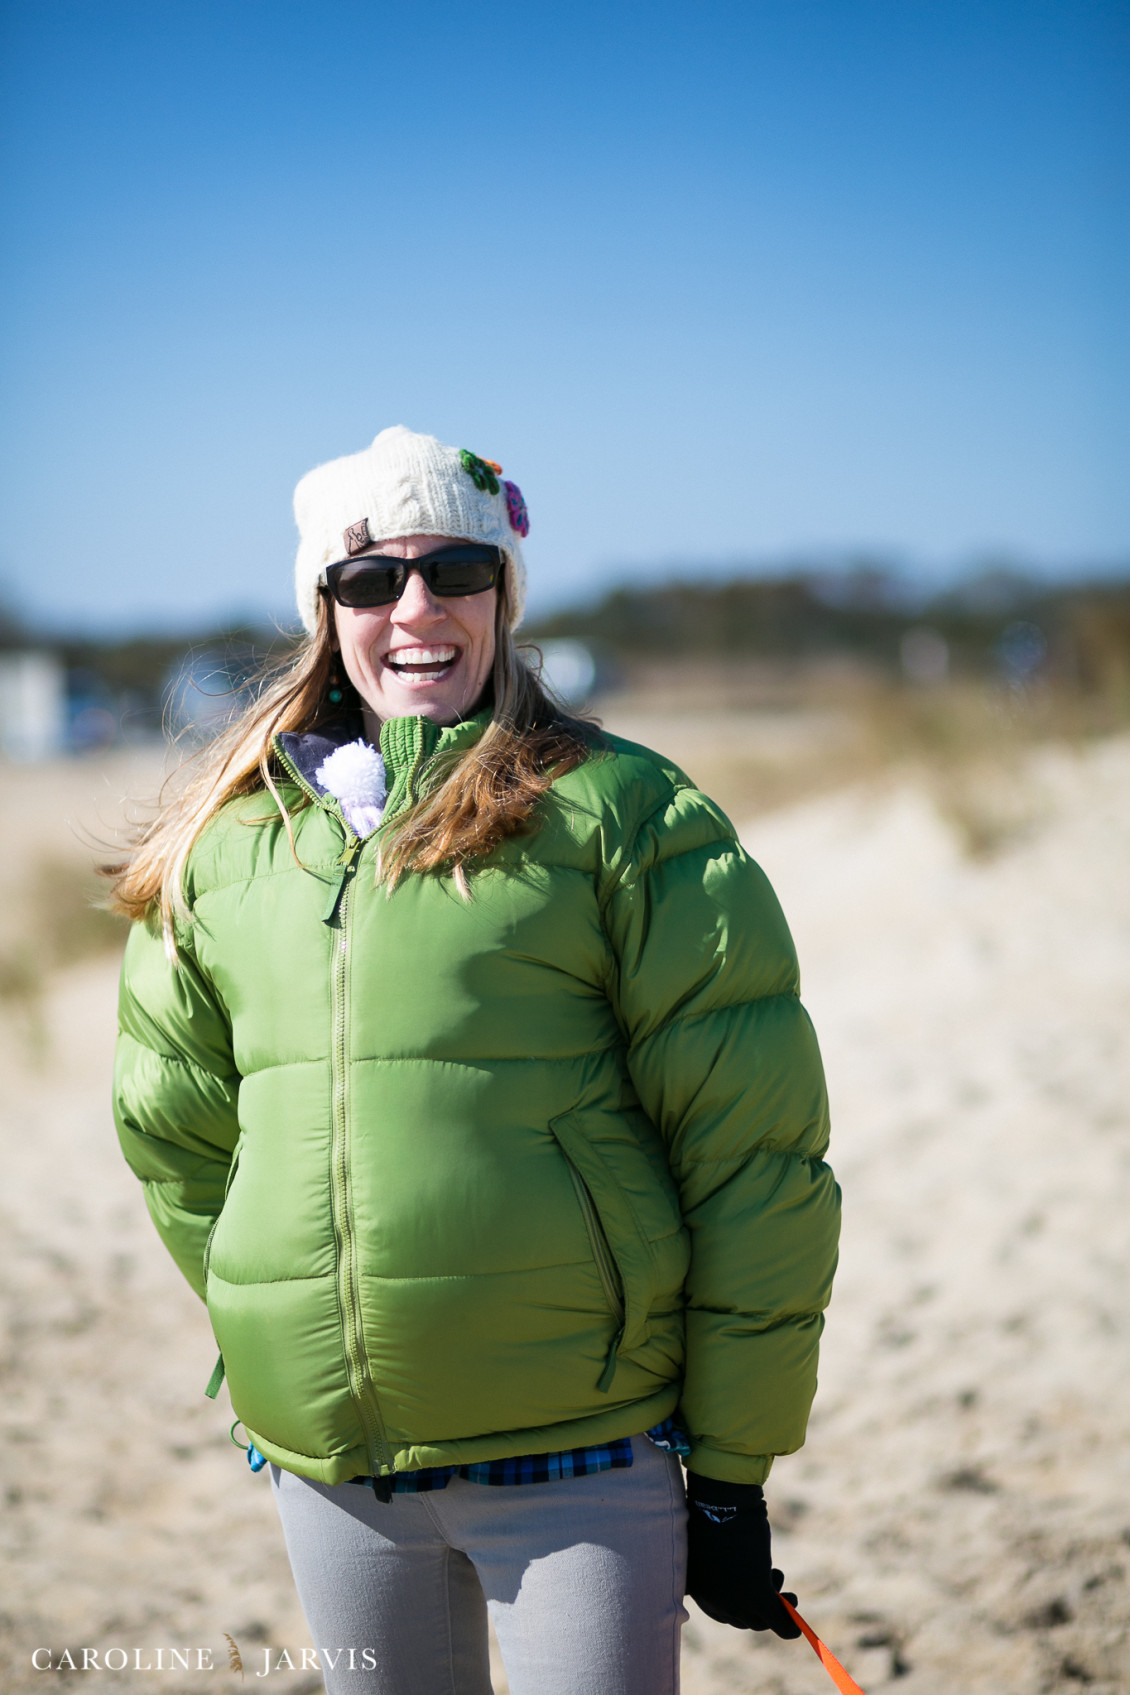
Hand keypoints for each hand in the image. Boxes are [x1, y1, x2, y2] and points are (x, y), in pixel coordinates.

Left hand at [684, 1474, 801, 1637]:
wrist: (721, 1498)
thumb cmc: (713, 1510)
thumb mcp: (712, 1541)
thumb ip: (719, 1564)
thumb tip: (740, 1575)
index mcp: (696, 1588)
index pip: (721, 1612)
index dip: (741, 1607)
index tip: (757, 1593)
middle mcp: (712, 1600)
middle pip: (741, 1619)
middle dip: (761, 1607)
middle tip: (778, 1582)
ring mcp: (734, 1600)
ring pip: (759, 1620)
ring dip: (777, 1609)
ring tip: (782, 1580)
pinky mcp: (757, 1594)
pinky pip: (777, 1619)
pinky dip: (788, 1625)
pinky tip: (797, 1626)